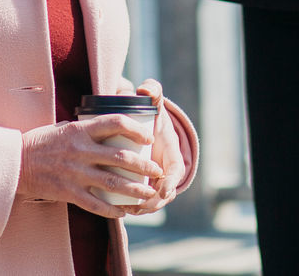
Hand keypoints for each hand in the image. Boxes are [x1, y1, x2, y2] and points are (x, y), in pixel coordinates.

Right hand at [19, 116, 162, 218]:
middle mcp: (80, 151)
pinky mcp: (68, 192)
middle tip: (157, 170)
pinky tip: (123, 212)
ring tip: (148, 193)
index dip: (136, 128)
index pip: (115, 123)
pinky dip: (112, 210)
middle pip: (121, 157)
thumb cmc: (39, 142)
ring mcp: (75, 173)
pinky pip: (95, 204)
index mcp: (80, 130)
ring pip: (113, 183)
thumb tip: (107, 127)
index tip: (148, 137)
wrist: (14, 163)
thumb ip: (85, 129)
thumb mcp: (63, 127)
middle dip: (144, 166)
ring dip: (135, 190)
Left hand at [121, 79, 186, 216]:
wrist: (145, 128)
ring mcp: (156, 181)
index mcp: (172, 153)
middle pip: (165, 192)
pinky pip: (142, 202)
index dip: (171, 181)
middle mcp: (166, 170)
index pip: (177, 171)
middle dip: (155, 200)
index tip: (164, 188)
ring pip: (153, 201)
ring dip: (143, 208)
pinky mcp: (144, 187)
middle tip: (141, 203)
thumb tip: (145, 89)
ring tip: (128, 209)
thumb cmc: (150, 116)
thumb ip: (152, 91)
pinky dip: (135, 208)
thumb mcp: (153, 103)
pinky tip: (122, 210)